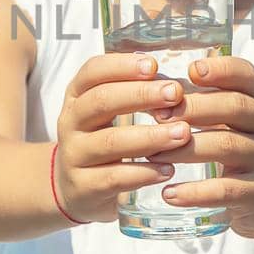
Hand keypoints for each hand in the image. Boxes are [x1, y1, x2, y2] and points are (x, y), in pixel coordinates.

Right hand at [52, 53, 191, 222]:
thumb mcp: (109, 112)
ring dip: (150, 136)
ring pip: (111, 142)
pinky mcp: (83, 187)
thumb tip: (177, 83)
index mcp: (77, 96)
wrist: (75, 189)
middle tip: (176, 94)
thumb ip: (136, 94)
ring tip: (183, 133)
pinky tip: (168, 169)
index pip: (93, 71)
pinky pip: (115, 178)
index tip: (154, 65)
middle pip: (102, 101)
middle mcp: (70, 122)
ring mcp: (74, 155)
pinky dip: (144, 173)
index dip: (122, 66)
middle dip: (141, 95)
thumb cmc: (103, 140)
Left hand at [145, 56, 253, 238]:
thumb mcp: (233, 122)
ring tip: (151, 155)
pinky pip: (226, 190)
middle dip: (194, 107)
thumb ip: (202, 102)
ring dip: (185, 149)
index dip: (221, 69)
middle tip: (157, 116)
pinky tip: (168, 193)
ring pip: (227, 145)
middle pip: (235, 106)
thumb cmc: (242, 150)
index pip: (247, 74)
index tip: (191, 70)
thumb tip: (150, 86)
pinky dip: (195, 192)